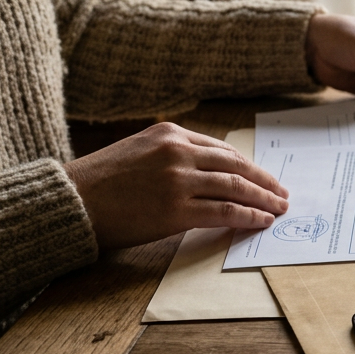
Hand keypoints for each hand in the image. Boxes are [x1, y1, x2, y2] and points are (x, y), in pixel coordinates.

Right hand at [63, 123, 288, 249]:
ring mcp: (179, 181)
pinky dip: (248, 216)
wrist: (72, 201)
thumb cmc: (101, 181)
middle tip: (282, 193)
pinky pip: (224, 212)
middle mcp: (178, 152)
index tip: (263, 176)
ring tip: (278, 209)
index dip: (248, 166)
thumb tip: (212, 171)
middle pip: (236, 166)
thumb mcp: (139, 150)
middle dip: (264, 181)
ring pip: (236, 188)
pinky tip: (260, 220)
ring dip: (263, 199)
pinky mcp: (176, 210)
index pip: (222, 149)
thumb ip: (174, 154)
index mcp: (170, 133)